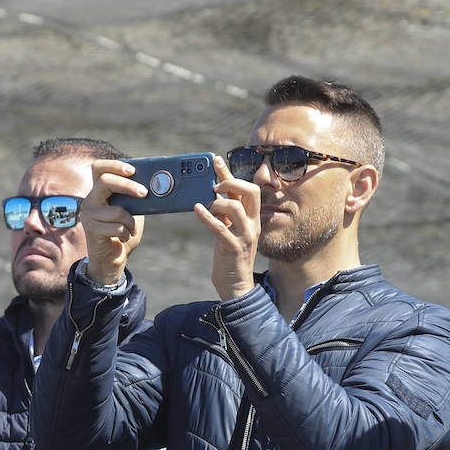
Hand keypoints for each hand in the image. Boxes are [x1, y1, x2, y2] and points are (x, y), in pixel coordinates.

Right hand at [78, 159, 145, 285]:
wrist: (112, 259)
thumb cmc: (123, 232)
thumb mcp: (133, 211)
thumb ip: (136, 198)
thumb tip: (156, 186)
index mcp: (99, 192)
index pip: (98, 168)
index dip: (115, 165)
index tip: (133, 170)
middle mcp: (90, 200)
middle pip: (105, 181)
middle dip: (128, 186)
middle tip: (144, 193)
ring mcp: (88, 214)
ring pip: (116, 210)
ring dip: (130, 221)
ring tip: (131, 229)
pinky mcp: (91, 229)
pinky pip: (117, 227)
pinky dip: (126, 233)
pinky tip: (123, 237)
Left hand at [194, 155, 259, 300]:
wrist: (236, 287)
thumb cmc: (230, 258)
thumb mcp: (229, 232)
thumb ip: (225, 215)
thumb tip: (212, 196)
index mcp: (252, 219)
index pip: (247, 189)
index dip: (230, 174)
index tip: (215, 161)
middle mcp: (252, 225)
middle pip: (250, 192)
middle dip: (231, 181)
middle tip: (214, 184)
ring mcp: (244, 236)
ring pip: (236, 207)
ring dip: (218, 202)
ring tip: (206, 205)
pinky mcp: (233, 248)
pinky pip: (221, 228)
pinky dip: (207, 217)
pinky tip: (197, 209)